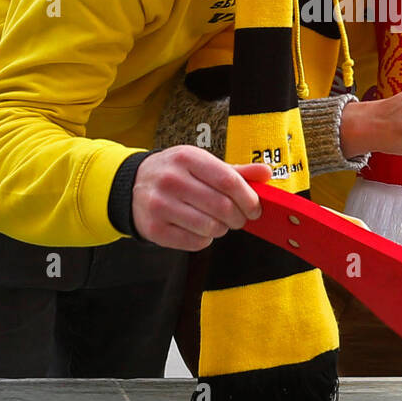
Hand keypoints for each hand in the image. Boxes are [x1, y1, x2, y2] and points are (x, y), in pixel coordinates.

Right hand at [131, 145, 270, 250]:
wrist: (134, 184)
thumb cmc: (177, 173)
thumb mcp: (203, 164)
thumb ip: (236, 171)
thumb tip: (266, 173)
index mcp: (187, 158)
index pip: (228, 180)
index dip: (248, 198)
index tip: (255, 208)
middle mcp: (171, 179)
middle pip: (222, 207)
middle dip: (238, 218)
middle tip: (239, 219)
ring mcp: (160, 205)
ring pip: (210, 227)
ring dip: (222, 229)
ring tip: (218, 223)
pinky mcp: (154, 229)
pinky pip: (194, 242)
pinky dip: (205, 240)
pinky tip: (200, 229)